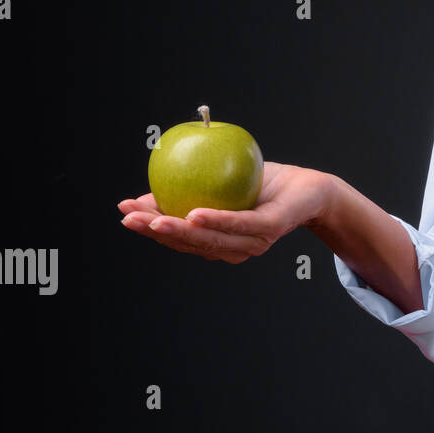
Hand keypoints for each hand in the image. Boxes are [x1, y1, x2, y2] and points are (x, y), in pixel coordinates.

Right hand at [118, 161, 335, 263]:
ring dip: (179, 229)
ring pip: (210, 238)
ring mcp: (252, 242)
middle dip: (155, 232)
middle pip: (189, 243)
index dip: (150, 228)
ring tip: (154, 219)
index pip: (179, 239)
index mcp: (218, 241)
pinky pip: (239, 224)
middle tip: (129, 218)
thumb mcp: (219, 184)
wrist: (309, 188)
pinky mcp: (269, 228)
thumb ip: (187, 192)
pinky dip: (216, 220)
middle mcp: (233, 248)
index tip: (124, 213)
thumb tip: (145, 192)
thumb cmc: (263, 185)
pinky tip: (194, 213)